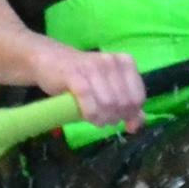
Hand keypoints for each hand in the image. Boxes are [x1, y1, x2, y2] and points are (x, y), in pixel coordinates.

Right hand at [32, 41, 148, 132]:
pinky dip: (90, 114)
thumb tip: (135, 126)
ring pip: (108, 103)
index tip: (119, 118)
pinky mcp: (74, 74)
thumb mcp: (109, 89)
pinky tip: (87, 117)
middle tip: (104, 120)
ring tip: (96, 119)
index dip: (130, 114)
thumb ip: (127, 107)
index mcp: (125, 62)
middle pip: (123, 103)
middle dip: (115, 117)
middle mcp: (111, 61)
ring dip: (102, 118)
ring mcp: (93, 66)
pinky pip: (88, 100)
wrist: (50, 61)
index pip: (138, 97)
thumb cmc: (83, 77)